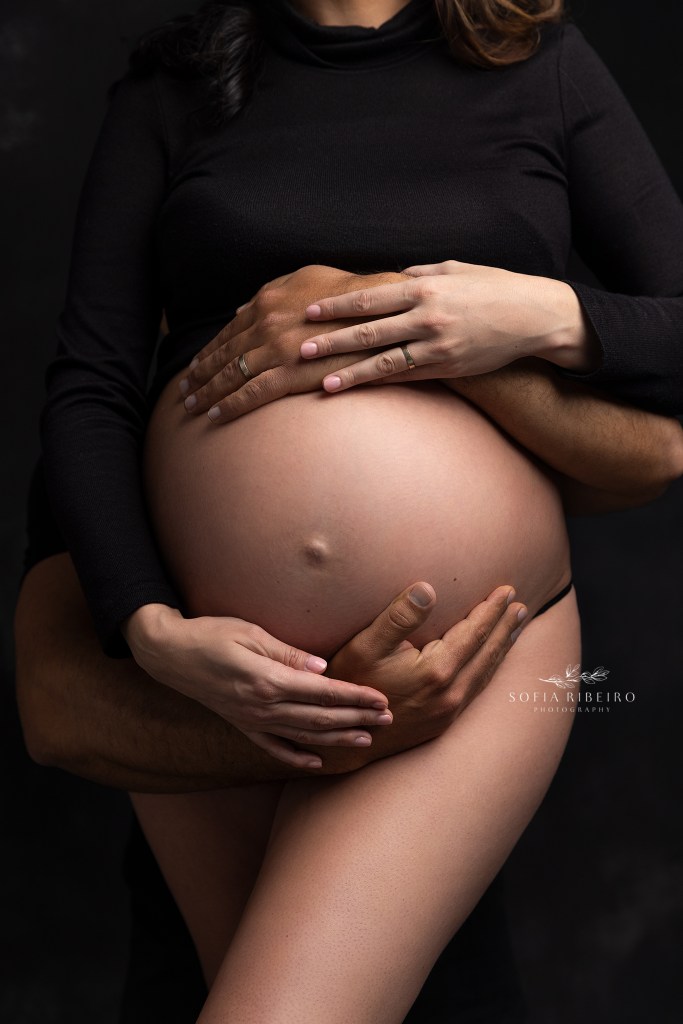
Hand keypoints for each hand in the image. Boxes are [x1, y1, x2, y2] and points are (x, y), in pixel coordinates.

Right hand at [122, 604, 393, 769]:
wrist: (167, 654)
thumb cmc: (210, 634)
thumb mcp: (249, 632)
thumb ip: (287, 653)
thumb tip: (323, 667)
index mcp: (266, 680)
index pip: (322, 692)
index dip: (354, 697)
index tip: (381, 700)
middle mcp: (261, 707)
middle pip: (319, 717)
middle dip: (356, 719)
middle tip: (388, 720)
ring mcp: (250, 720)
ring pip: (302, 736)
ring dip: (336, 739)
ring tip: (366, 740)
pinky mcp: (241, 725)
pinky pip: (273, 747)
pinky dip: (296, 756)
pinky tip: (316, 762)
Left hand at [178, 264, 407, 421]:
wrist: (379, 312)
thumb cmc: (348, 294)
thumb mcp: (307, 279)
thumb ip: (272, 292)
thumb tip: (243, 307)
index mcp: (266, 301)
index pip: (229, 331)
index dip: (210, 350)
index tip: (196, 365)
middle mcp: (264, 324)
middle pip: (224, 354)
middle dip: (200, 374)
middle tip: (184, 389)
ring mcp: (275, 349)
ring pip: (230, 375)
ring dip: (207, 392)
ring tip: (191, 405)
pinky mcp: (290, 374)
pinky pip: (251, 394)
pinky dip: (229, 405)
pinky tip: (215, 415)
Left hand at [299, 259, 597, 391]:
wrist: (535, 317)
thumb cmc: (493, 288)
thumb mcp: (456, 270)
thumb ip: (420, 274)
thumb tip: (391, 277)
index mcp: (425, 287)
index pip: (370, 297)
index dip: (336, 306)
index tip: (309, 311)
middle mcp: (427, 316)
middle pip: (369, 330)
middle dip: (331, 339)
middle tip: (299, 348)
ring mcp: (437, 345)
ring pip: (383, 360)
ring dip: (349, 371)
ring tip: (320, 380)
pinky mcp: (447, 367)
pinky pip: (405, 377)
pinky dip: (378, 383)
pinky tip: (357, 389)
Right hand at [317, 581, 526, 770]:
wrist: (342, 741)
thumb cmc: (351, 686)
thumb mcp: (365, 646)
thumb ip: (399, 617)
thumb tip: (429, 589)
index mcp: (437, 671)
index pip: (474, 632)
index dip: (492, 610)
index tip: (507, 590)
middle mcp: (450, 694)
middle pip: (487, 653)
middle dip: (505, 627)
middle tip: (521, 606)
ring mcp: (449, 711)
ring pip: (486, 673)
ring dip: (502, 648)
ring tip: (514, 628)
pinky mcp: (443, 723)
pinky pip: (477, 690)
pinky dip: (489, 670)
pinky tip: (489, 662)